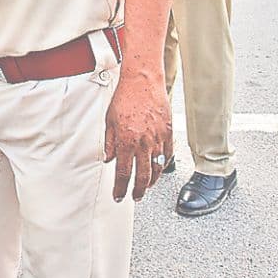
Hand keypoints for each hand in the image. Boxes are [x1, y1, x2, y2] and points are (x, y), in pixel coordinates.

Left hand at [104, 75, 172, 200]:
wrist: (142, 81)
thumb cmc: (125, 97)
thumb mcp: (109, 120)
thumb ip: (109, 142)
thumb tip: (108, 159)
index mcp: (126, 141)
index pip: (123, 172)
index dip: (120, 187)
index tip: (118, 195)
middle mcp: (143, 143)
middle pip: (142, 176)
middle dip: (137, 190)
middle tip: (134, 197)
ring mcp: (158, 139)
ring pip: (156, 168)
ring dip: (151, 181)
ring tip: (146, 187)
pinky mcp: (168, 132)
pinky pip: (168, 154)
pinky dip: (163, 165)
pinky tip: (158, 169)